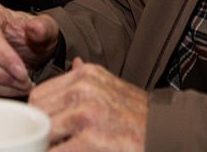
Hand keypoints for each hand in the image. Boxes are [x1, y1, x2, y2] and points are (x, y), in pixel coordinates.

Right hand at [0, 2, 59, 96]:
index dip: (4, 56)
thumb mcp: (46, 29)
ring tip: (21, 88)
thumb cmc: (33, 37)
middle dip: (3, 76)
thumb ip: (43, 27)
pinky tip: (9, 92)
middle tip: (24, 83)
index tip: (22, 72)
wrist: (27, 50)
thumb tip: (36, 28)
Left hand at [30, 57, 146, 150]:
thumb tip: (76, 64)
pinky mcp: (92, 140)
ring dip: (47, 146)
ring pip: (43, 134)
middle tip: (48, 144)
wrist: (169, 131)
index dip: (37, 117)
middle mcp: (83, 90)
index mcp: (85, 76)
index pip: (38, 96)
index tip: (41, 131)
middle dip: (39, 133)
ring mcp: (87, 115)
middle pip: (37, 115)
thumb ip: (88, 79)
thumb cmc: (139, 115)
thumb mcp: (112, 86)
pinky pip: (56, 151)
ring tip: (58, 148)